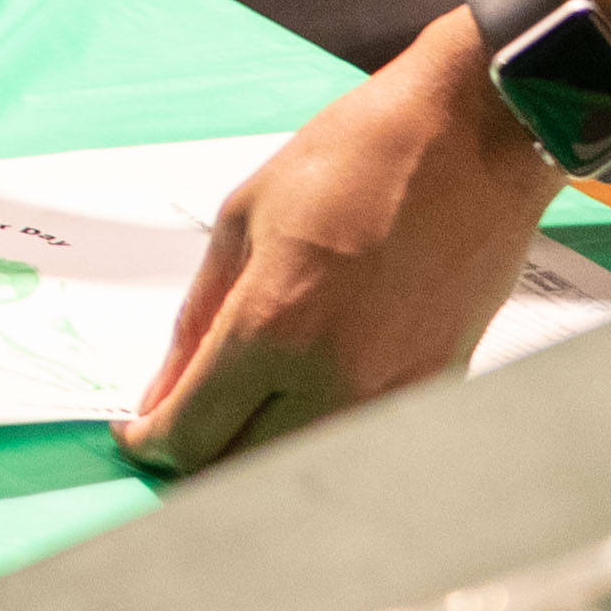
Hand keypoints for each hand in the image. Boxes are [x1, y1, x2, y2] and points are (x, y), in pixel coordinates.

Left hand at [118, 20, 561, 469]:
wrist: (472, 140)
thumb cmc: (357, 158)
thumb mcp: (244, 219)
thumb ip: (199, 317)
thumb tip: (165, 387)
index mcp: (273, 328)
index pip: (191, 433)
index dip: (151, 442)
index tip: (139, 432)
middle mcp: (334, 380)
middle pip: (240, 470)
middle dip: (196, 456)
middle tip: (181, 421)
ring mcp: (392, 396)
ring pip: (301, 468)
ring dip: (257, 455)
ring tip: (239, 411)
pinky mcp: (434, 391)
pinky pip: (358, 443)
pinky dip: (318, 437)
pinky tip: (302, 397)